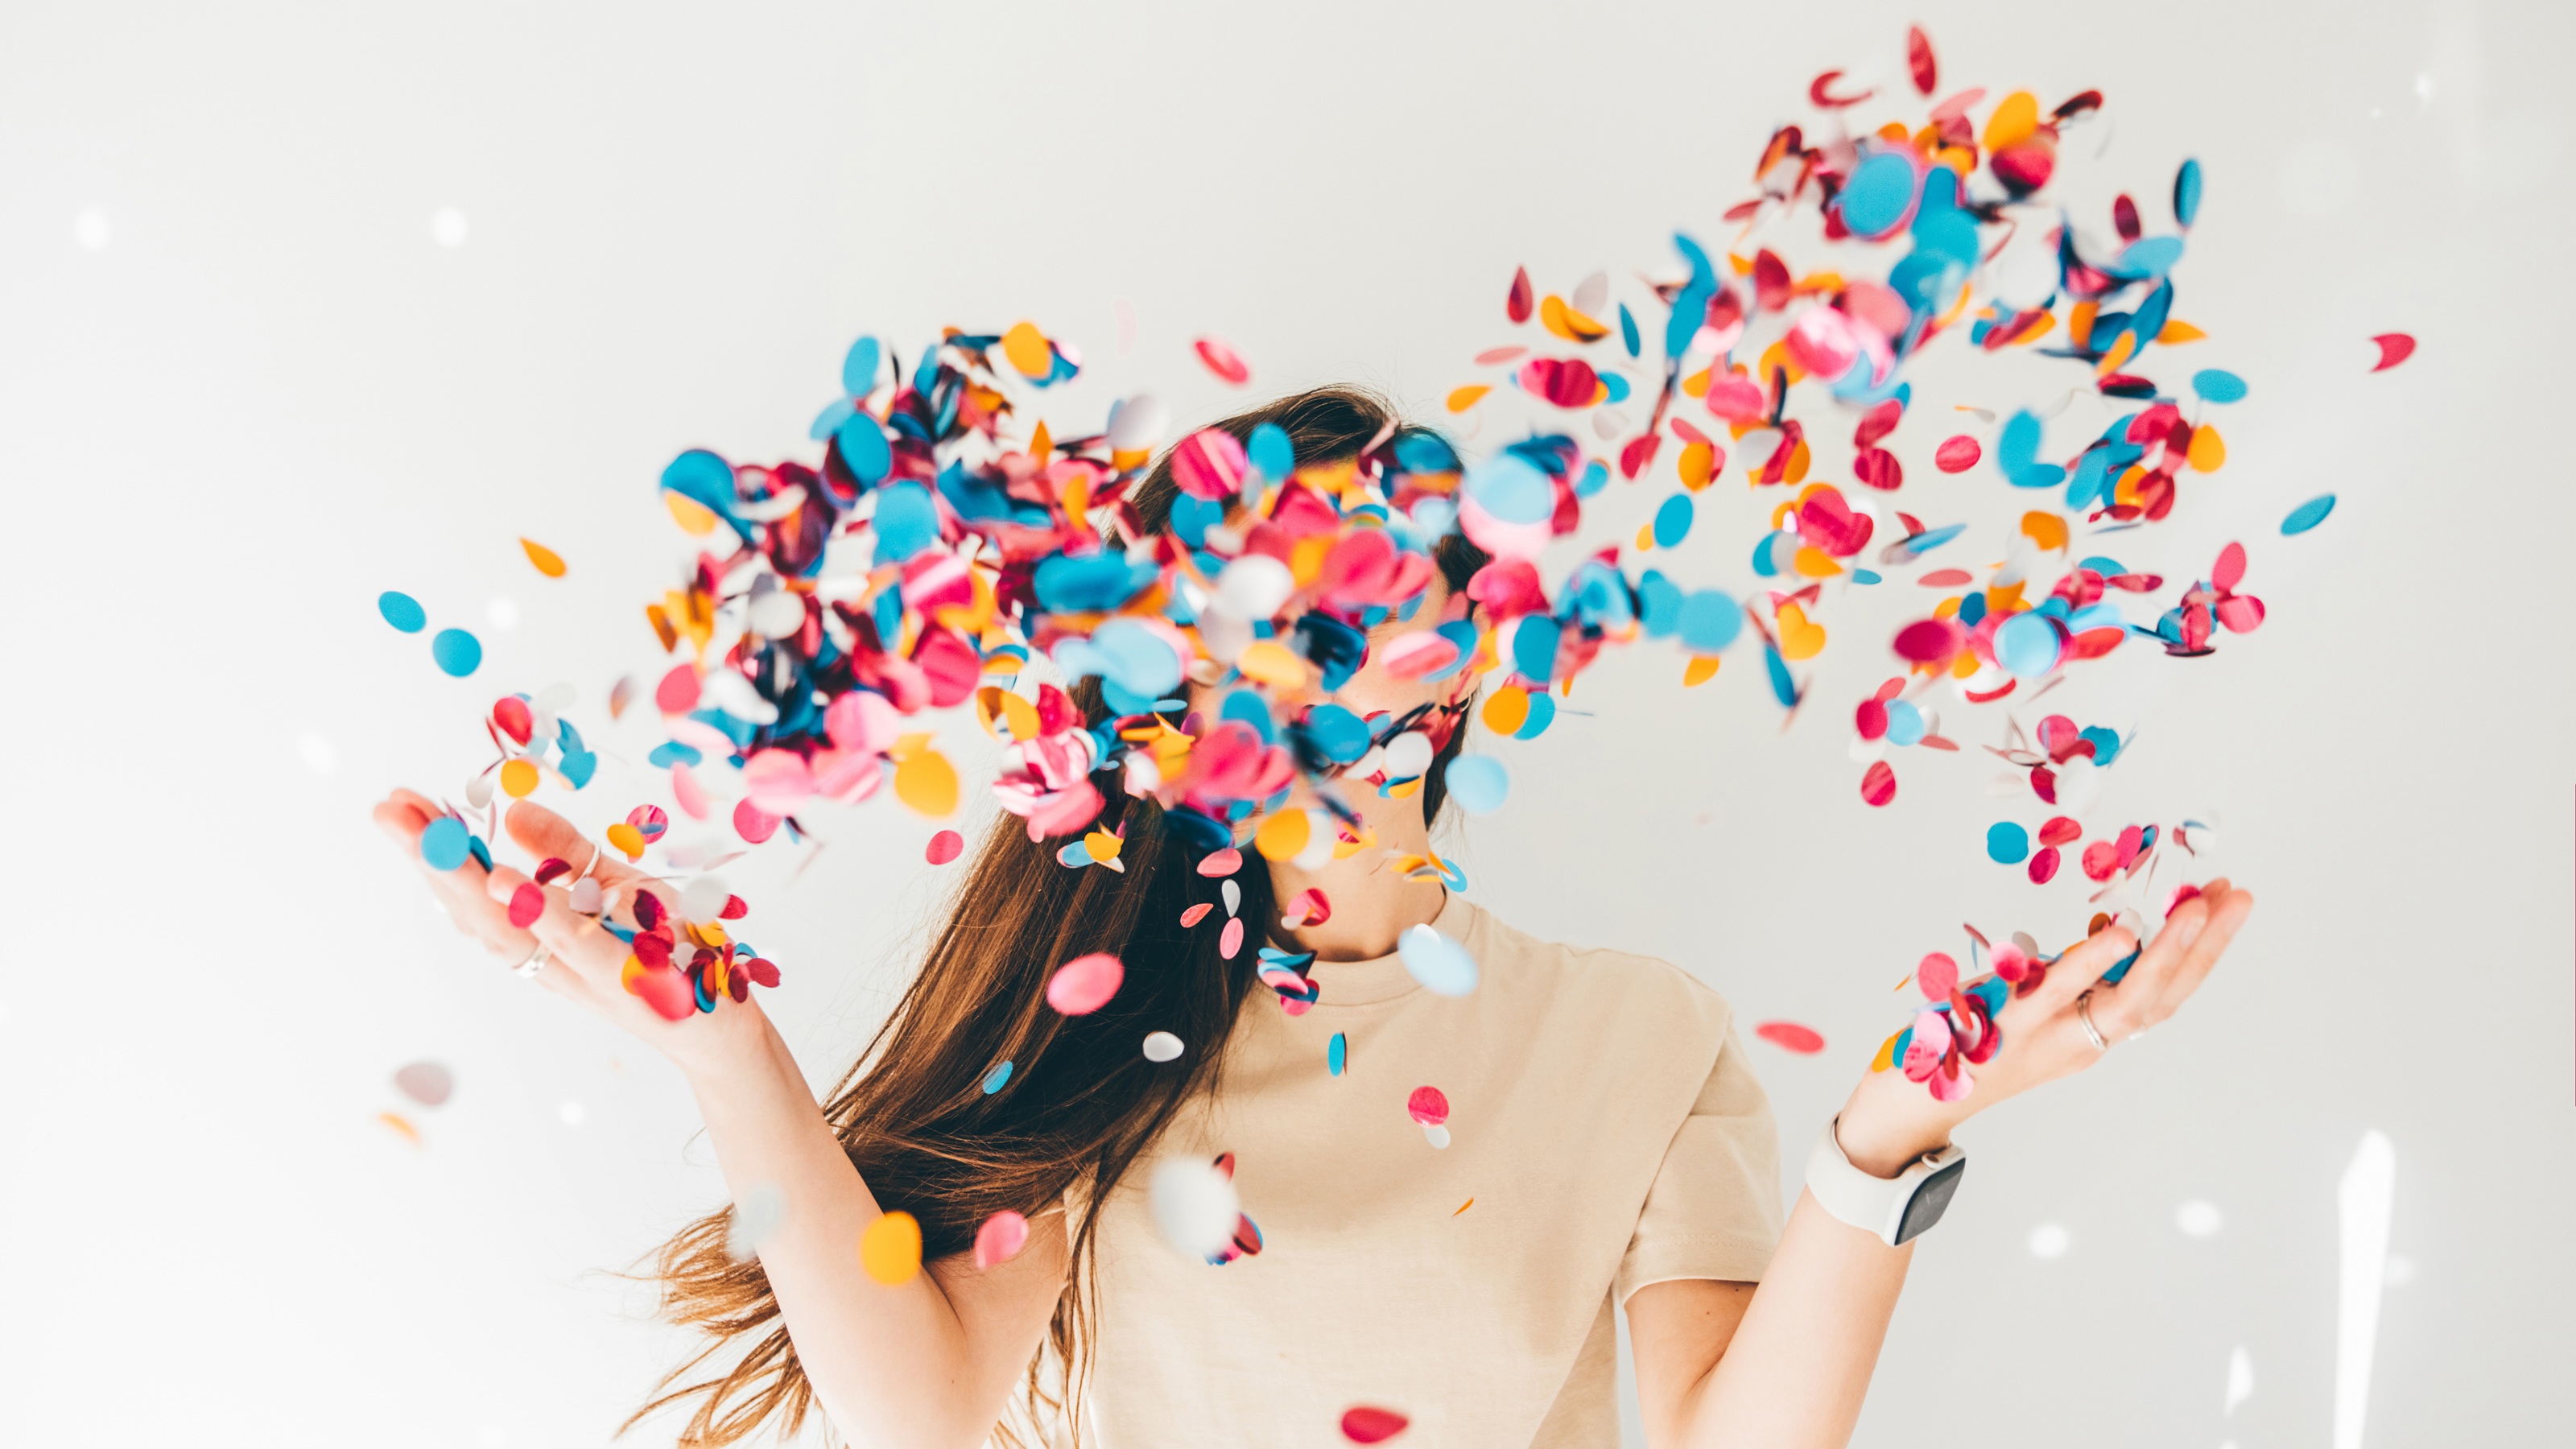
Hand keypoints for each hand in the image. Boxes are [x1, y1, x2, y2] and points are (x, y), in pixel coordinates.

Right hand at [370, 788, 767, 1073]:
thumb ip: (566, 852)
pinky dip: (537, 912)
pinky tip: (501, 878)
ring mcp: (582, 972)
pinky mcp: (625, 978)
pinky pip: (575, 944)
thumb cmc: (667, 951)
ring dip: (463, 882)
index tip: (399, 803)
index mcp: (537, 936)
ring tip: (422, 835)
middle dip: (428, 858)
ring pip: (509, 929)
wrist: (721, 1026)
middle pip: (474, 910)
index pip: (474, 890)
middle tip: (387, 809)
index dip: (435, 851)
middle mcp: (546, 958)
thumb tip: (513, 813)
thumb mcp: (619, 886)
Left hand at [1832, 879, 2255, 1176]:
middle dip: (2207, 949)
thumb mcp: (2029, 1012)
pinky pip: (2057, 997)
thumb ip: (2067, 981)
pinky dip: (2092, 967)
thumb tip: (2109, 934)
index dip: (2200, 954)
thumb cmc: (1968, 1049)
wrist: (1910, 1105)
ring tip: (2199, 908)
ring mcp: (2046, 1038)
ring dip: (2168, 956)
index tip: (2226, 902)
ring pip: (2125, 1005)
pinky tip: (2122, 936)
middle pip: (2161, 999)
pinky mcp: (2006, 1028)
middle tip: (2239, 896)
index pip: (2162, 995)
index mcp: (2089, 1038)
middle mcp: (2079, 1043)